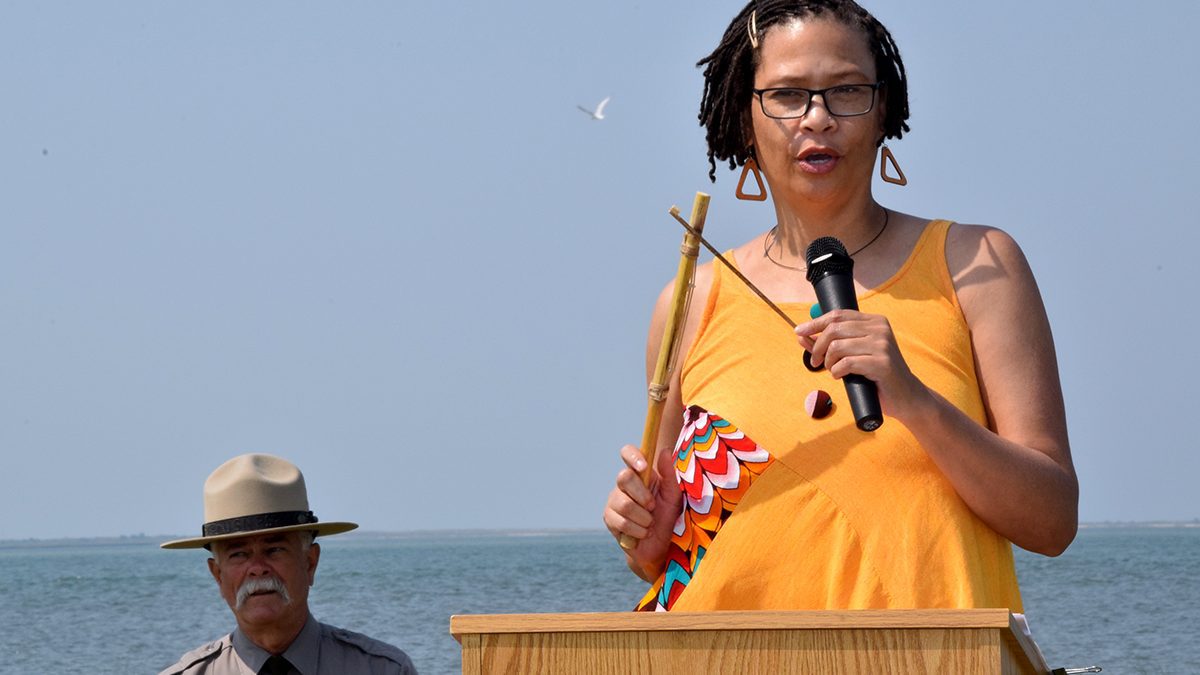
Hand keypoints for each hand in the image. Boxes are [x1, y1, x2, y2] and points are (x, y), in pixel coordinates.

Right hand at [602, 443, 682, 580]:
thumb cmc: (667, 517)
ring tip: (649, 523)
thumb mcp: (673, 496)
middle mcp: (624, 484)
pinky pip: (622, 522)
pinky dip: (638, 531)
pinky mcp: (609, 518)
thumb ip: (669, 474)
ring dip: (644, 518)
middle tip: (653, 507)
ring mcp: (614, 500)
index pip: (628, 452)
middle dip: (643, 496)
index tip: (643, 467)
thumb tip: (664, 450)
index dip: (632, 456)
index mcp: (640, 473)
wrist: (659, 547)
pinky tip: (642, 533)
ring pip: (624, 504)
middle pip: (624, 477)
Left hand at [794, 309, 929, 420]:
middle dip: (818, 346)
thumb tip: (801, 335)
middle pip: (834, 329)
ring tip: (833, 370)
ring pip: (838, 346)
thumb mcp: (852, 355)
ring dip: (829, 362)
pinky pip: (846, 363)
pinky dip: (837, 372)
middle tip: (816, 362)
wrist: (906, 396)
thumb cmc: (876, 375)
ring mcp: (882, 345)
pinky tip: (841, 376)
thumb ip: (828, 344)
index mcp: (874, 321)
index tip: (798, 331)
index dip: (815, 323)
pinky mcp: (882, 363)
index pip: (838, 315)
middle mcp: (880, 328)